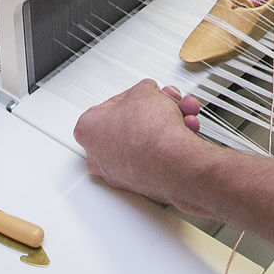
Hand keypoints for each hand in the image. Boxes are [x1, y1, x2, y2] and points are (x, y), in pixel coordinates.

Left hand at [73, 80, 210, 211]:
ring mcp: (119, 172)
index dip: (133, 96)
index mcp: (88, 129)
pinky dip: (170, 144)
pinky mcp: (140, 184)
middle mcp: (99, 155)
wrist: (173, 163)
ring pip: (145, 141)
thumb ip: (143, 89)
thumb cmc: (150, 133)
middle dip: (154, 112)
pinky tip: (185, 131)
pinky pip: (155, 158)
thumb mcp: (145, 91)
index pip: (109, 106)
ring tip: (183, 116)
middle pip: (129, 125)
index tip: (144, 95)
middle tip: (167, 104)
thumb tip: (147, 93)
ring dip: (167, 125)